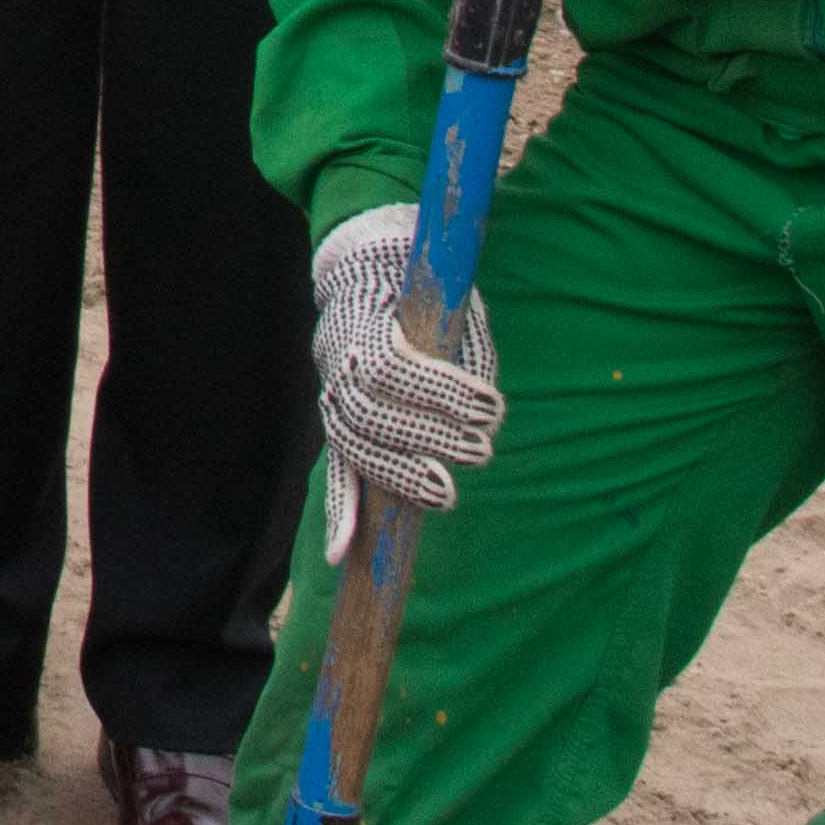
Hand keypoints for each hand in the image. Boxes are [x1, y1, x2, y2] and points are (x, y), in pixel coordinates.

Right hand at [308, 200, 502, 542]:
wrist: (367, 271)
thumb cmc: (421, 286)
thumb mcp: (450, 297)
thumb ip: (466, 345)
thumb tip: (488, 410)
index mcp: (362, 320)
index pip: (391, 367)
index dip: (442, 392)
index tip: (493, 407)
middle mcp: (336, 362)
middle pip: (369, 413)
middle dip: (427, 437)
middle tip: (482, 451)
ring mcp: (331, 395)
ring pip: (352, 445)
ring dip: (398, 476)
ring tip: (447, 495)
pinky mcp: (338, 424)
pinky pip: (335, 472)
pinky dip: (340, 513)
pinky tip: (340, 554)